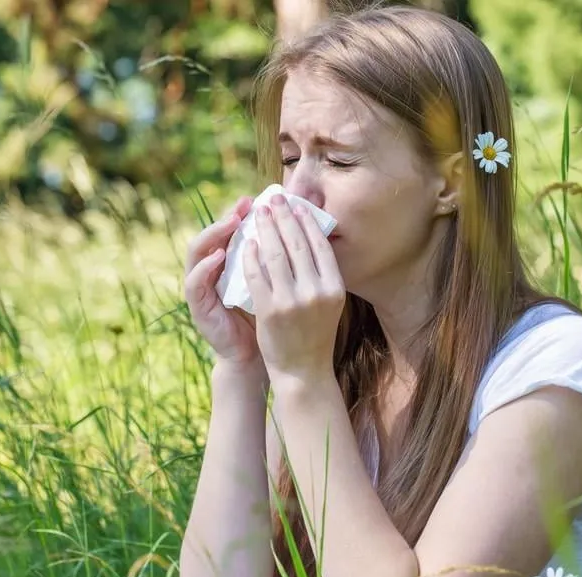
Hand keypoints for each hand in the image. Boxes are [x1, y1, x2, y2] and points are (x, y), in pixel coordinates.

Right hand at [184, 195, 262, 370]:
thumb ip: (279, 258)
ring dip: (214, 233)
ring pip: (197, 250)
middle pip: (214, 233)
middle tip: (246, 203)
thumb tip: (301, 224)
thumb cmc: (275, 318)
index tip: (263, 198)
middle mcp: (213, 270)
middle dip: (229, 215)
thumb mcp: (279, 283)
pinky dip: (205, 267)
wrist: (265, 358)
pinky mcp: (198, 306)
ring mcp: (202, 287)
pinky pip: (195, 282)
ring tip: (232, 221)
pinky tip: (220, 255)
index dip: (245, 212)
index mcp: (232, 262)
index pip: (233, 229)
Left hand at [243, 194, 344, 384]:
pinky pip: (257, 275)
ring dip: (265, 229)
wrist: (303, 371)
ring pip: (275, 255)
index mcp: (334, 287)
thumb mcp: (329, 302)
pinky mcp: (270, 311)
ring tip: (259, 213)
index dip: (306, 221)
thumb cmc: (315, 333)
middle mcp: (316, 292)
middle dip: (283, 217)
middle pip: (296, 244)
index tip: (297, 205)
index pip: (319, 245)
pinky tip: (247, 243)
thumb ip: (322, 274)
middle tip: (274, 200)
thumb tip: (312, 236)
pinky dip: (251, 255)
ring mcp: (292, 302)